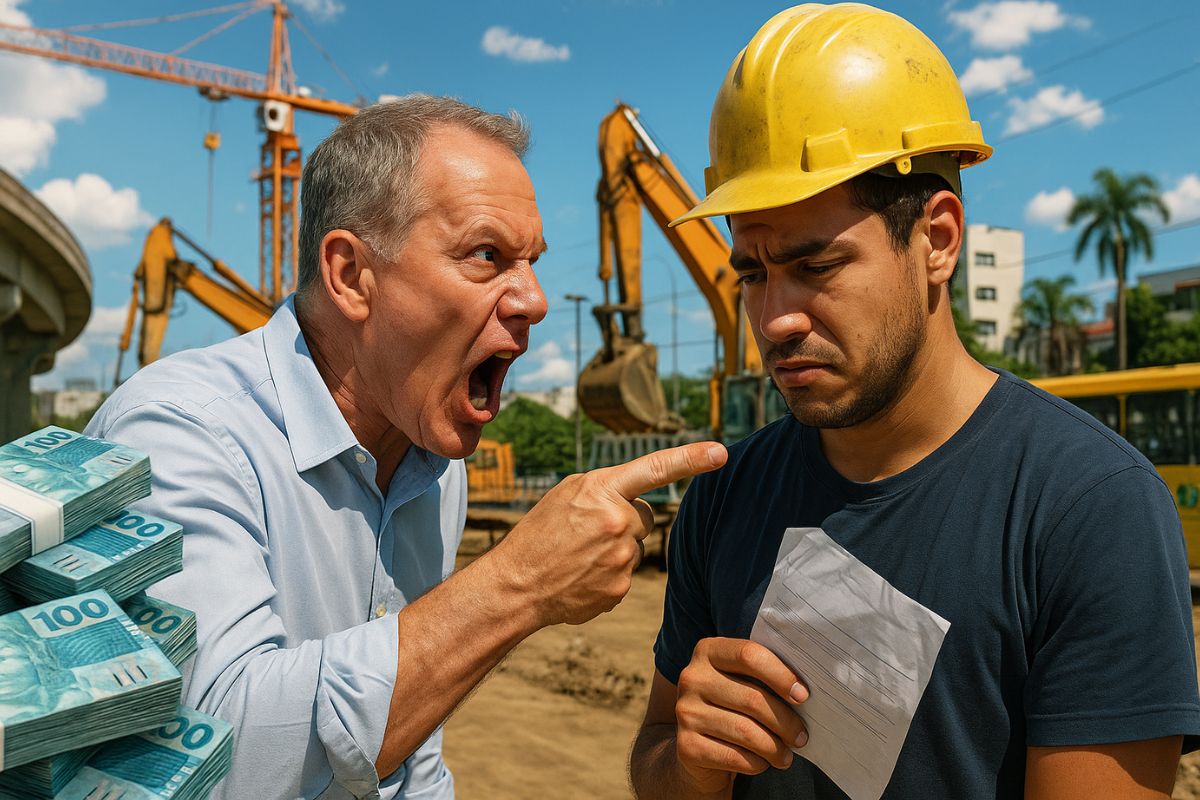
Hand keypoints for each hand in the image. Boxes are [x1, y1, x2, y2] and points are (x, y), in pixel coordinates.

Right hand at [493, 441, 726, 625]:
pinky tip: (582, 575)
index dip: (691, 459)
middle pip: (645, 515)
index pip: (655, 468)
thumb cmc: (540, 533)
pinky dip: (609, 574)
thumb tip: (639, 502)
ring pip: (635, 546)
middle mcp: (618, 521)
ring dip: (615, 549)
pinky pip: (627, 573)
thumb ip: (606, 489)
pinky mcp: (622, 588)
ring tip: (579, 556)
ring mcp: (622, 557)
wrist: (517, 584)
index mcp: (602, 489)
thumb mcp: (567, 494)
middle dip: (624, 520)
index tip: (721, 452)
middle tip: (586, 533)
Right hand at [673, 638, 808, 793]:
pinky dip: (757, 763)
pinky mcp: (686, 746)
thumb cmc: (732, 707)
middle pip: (751, 698)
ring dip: (775, 747)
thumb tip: (804, 691)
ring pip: (746, 731)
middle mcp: (691, 678)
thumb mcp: (742, 681)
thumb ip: (764, 674)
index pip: (749, 655)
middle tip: (801, 736)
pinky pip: (734, 756)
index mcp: (708, 651)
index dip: (781, 675)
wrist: (697, 746)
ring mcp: (685, 712)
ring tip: (787, 755)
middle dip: (785, 722)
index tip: (803, 696)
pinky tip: (763, 762)